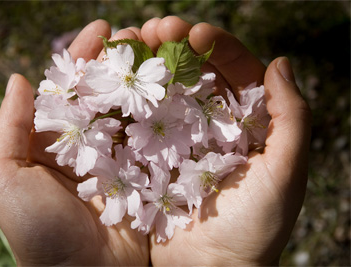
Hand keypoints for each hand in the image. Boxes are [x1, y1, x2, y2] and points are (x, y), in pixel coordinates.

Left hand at [0, 20, 149, 265]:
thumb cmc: (40, 232)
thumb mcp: (6, 180)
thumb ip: (9, 129)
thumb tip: (20, 78)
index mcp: (58, 140)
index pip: (72, 88)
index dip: (84, 57)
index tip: (102, 28)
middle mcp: (92, 144)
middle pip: (107, 93)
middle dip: (121, 61)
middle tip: (139, 34)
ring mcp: (124, 157)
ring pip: (135, 109)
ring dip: (146, 80)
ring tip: (161, 52)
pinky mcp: (149, 173)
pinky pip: (158, 136)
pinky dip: (167, 113)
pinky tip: (177, 90)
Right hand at [140, 16, 310, 264]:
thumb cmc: (252, 229)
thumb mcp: (283, 175)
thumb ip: (291, 119)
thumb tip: (281, 63)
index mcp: (247, 126)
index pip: (236, 73)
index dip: (219, 47)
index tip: (194, 32)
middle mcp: (213, 128)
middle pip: (197, 75)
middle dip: (177, 48)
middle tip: (155, 29)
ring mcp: (180, 141)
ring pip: (168, 92)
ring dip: (151, 67)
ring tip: (132, 45)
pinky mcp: (153, 158)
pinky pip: (143, 122)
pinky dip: (132, 100)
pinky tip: (119, 83)